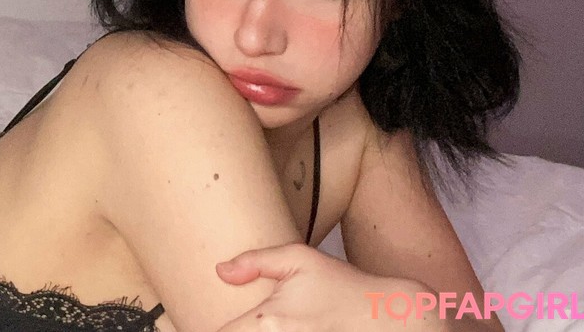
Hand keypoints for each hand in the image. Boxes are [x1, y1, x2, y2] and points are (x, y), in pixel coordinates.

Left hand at [215, 243, 443, 331]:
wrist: (389, 316)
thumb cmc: (343, 285)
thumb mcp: (299, 258)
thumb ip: (256, 261)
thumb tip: (220, 271)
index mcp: (267, 324)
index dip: (201, 328)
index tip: (194, 323)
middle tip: (224, 323)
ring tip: (254, 326)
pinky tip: (277, 330)